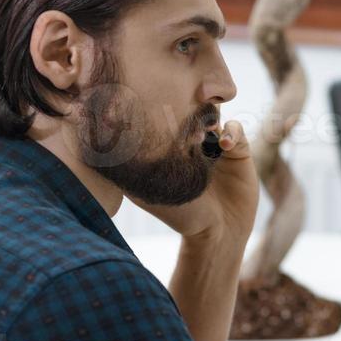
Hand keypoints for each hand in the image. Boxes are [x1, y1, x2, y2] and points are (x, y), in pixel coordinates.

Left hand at [130, 120, 257, 242]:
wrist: (218, 232)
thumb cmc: (181, 215)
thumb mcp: (148, 192)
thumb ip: (130, 169)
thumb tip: (102, 147)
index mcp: (172, 146)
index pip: (166, 117)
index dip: (163, 110)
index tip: (159, 110)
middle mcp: (193, 141)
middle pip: (190, 109)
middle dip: (188, 108)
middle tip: (183, 119)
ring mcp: (216, 143)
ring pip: (213, 113)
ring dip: (208, 116)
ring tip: (203, 132)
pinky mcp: (238, 149)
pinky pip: (235, 129)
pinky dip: (231, 132)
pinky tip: (224, 145)